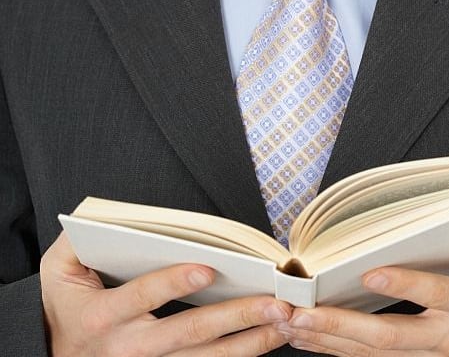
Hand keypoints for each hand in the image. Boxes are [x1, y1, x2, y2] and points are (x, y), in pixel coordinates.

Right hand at [41, 232, 291, 355]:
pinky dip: (237, 356)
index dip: (173, 283)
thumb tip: (104, 219)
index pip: (142, 296)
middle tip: (273, 304)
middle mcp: (129, 346)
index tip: (209, 269)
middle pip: (188, 332)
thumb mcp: (58, 269)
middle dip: (235, 317)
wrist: (53, 351)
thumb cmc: (65, 306)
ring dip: (248, 342)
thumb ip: (79, 240)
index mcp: (103, 315)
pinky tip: (266, 341)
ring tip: (282, 324)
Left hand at [276, 219, 448, 355]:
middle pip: (393, 336)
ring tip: (290, 324)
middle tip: (301, 312)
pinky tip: (307, 340)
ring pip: (376, 356)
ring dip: (330, 340)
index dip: (407, 286)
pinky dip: (337, 352)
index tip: (370, 273)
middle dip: (342, 325)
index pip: (440, 294)